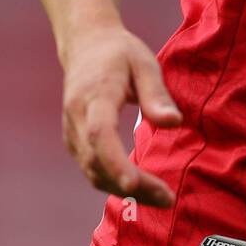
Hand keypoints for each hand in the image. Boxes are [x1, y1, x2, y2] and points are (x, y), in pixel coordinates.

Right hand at [61, 22, 182, 206]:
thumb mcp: (144, 63)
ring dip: (125, 190)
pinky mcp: (74, 142)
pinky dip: (115, 183)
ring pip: (93, 172)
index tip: (133, 183)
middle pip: (97, 162)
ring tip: (162, 199)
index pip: (99, 134)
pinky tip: (143, 188)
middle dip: (131, 185)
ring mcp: (71, 132)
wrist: (86, 46)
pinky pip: (92, 170)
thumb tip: (175, 123)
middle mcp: (76, 117)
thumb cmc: (120, 53)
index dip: (114, 161)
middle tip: (167, 199)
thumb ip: (157, 94)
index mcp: (95, 94)